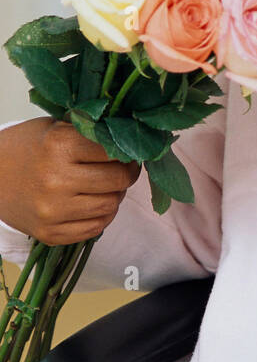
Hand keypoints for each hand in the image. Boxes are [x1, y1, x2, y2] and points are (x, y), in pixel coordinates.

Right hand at [0, 119, 139, 245]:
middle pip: (117, 180)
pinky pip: (94, 229)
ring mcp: (52, 210)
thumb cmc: (25, 148)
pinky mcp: (49, 233)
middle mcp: (56, 180)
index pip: (112, 151)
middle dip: (126, 174)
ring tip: (105, 187)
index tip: (126, 153)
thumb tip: (126, 139)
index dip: (125, 152)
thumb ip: (88, 132)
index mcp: (58, 146)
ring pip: (109, 206)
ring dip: (115, 196)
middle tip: (123, 170)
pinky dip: (101, 216)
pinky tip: (93, 204)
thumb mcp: (53, 128)